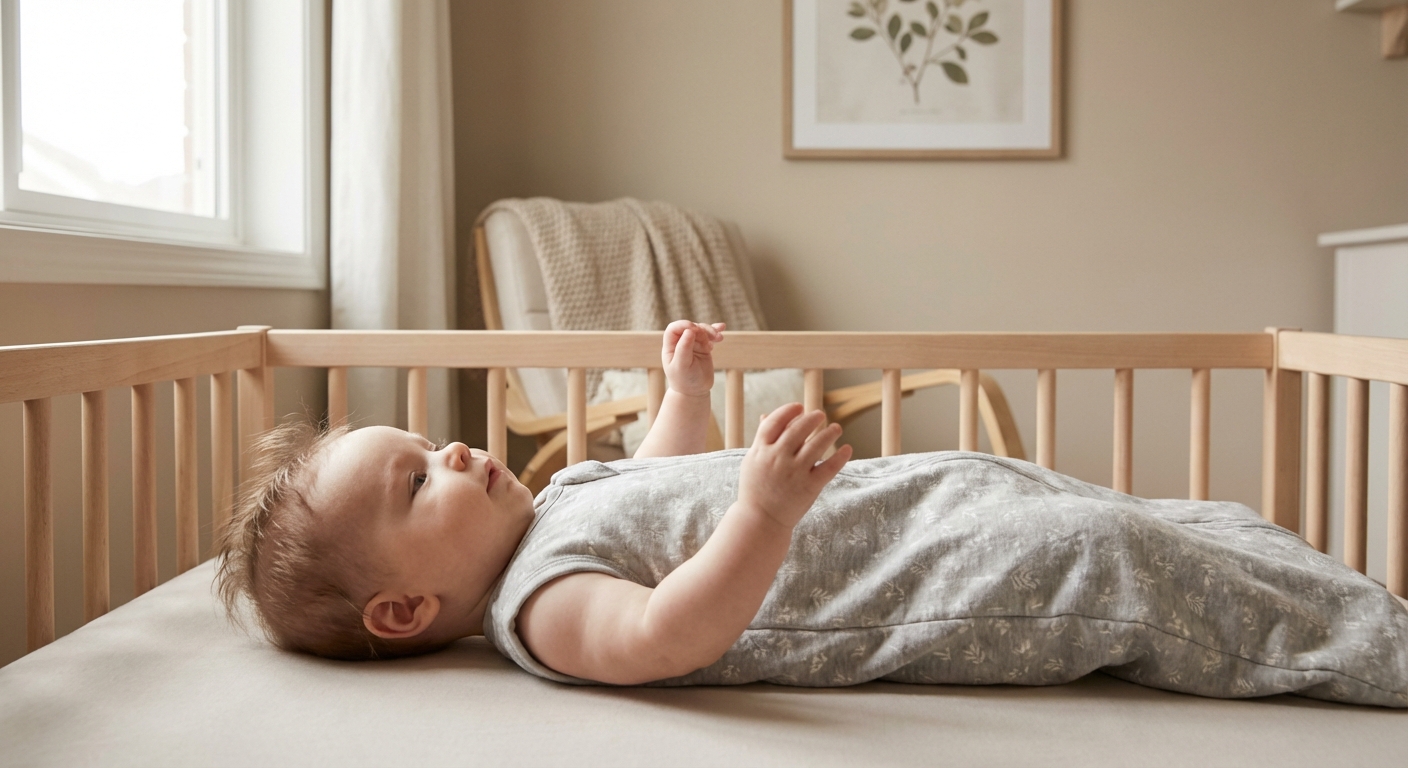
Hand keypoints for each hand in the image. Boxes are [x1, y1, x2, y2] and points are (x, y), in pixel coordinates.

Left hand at [662, 320, 724, 397]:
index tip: (693, 329)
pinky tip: (722, 328)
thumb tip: (689, 330)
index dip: (683, 325)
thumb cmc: (684, 380)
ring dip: (711, 331)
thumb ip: (683, 348)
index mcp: (670, 347)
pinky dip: (715, 332)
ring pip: (701, 330)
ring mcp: (693, 345)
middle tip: (712, 337)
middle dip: (701, 329)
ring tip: (719, 338)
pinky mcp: (704, 348)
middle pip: (690, 327)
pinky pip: (709, 336)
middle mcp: (681, 343)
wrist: (695, 392)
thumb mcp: (682, 366)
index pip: (674, 328)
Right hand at [737, 403, 850, 529]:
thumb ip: (762, 439)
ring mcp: (794, 472)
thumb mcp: (752, 461)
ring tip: (836, 428)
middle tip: (820, 414)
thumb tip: (766, 415)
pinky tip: (847, 449)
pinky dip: (840, 457)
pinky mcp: (809, 487)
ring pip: (817, 444)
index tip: (799, 407)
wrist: (760, 520)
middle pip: (798, 429)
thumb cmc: (756, 488)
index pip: (775, 421)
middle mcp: (777, 458)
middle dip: (812, 418)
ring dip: (829, 432)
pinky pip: (829, 467)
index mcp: (761, 450)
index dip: (788, 411)